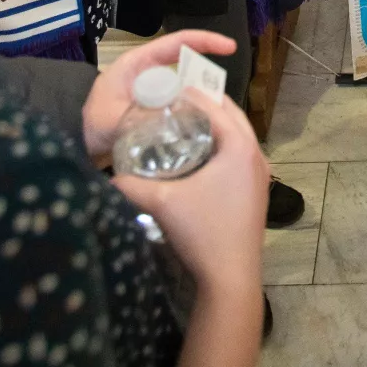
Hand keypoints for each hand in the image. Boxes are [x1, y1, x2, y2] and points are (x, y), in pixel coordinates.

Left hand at [82, 30, 237, 164]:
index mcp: (138, 63)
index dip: (204, 41)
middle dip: (206, 78)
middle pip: (186, 65)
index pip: (176, 43)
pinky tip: (203, 126)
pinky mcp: (157, 108)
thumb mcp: (111, 120)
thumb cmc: (89, 125)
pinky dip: (193, 111)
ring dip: (200, 98)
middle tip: (221, 98)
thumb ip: (138, 119)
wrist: (78, 144)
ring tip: (216, 115)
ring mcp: (154, 91)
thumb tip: (171, 119)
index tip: (229, 47)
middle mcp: (149, 73)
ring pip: (186, 87)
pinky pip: (181, 103)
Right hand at [112, 86, 269, 300]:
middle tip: (174, 103)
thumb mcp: (159, 202)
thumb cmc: (201, 232)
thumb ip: (129, 184)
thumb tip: (105, 176)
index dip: (190, 94)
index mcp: (239, 146)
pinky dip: (223, 148)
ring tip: (184, 126)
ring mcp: (261, 175)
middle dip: (205, 106)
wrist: (230, 277)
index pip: (215, 106)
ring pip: (238, 137)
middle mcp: (256, 155)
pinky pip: (241, 156)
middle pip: (232, 116)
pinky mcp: (258, 192)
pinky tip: (199, 158)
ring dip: (216, 127)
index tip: (166, 89)